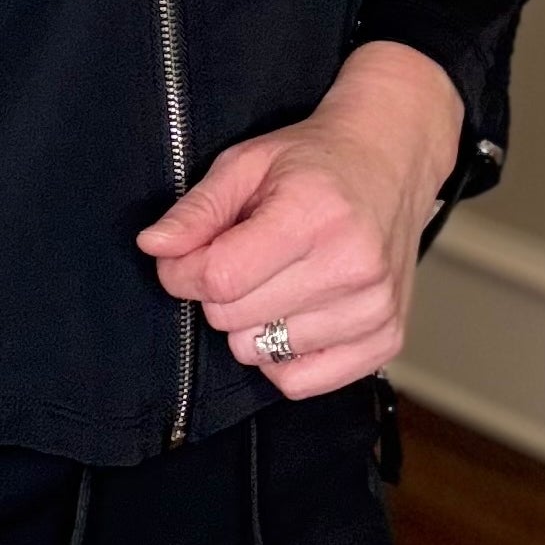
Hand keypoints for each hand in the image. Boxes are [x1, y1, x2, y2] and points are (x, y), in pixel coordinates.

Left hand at [136, 42, 463, 397]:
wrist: (390, 161)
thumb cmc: (314, 162)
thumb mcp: (244, 164)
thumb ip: (196, 209)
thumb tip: (154, 247)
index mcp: (315, 215)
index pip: (220, 277)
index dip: (183, 270)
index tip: (185, 255)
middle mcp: (353, 266)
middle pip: (234, 318)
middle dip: (218, 291)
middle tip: (241, 257)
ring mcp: (374, 308)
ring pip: (260, 351)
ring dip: (251, 322)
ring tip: (277, 277)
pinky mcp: (387, 339)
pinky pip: (301, 383)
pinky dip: (282, 356)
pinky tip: (293, 313)